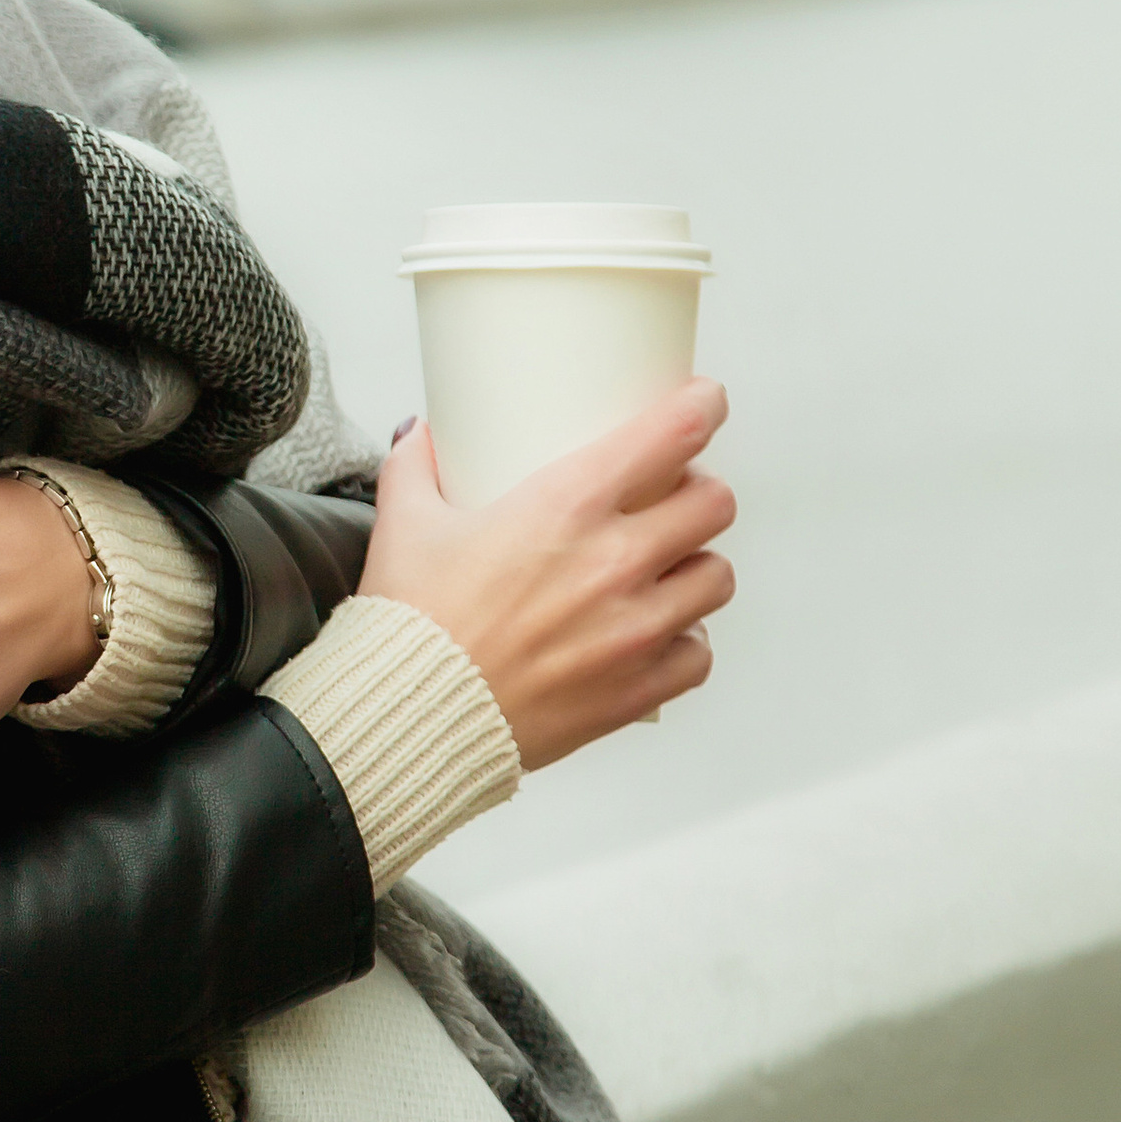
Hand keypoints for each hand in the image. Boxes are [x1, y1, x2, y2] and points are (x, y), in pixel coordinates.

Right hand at [362, 382, 736, 770]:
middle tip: (671, 501)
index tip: (703, 404)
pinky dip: (684, 644)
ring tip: (664, 573)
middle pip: (714, 504)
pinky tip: (654, 638)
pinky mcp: (637, 689)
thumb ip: (415, 468)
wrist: (411, 717)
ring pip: (716, 577)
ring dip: (695, 569)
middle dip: (697, 495)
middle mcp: (615, 561)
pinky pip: (700, 655)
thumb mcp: (404, 525)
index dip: (702, 407)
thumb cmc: (411, 625)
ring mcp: (634, 628)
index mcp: (566, 505)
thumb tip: (420, 436)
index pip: (674, 433)